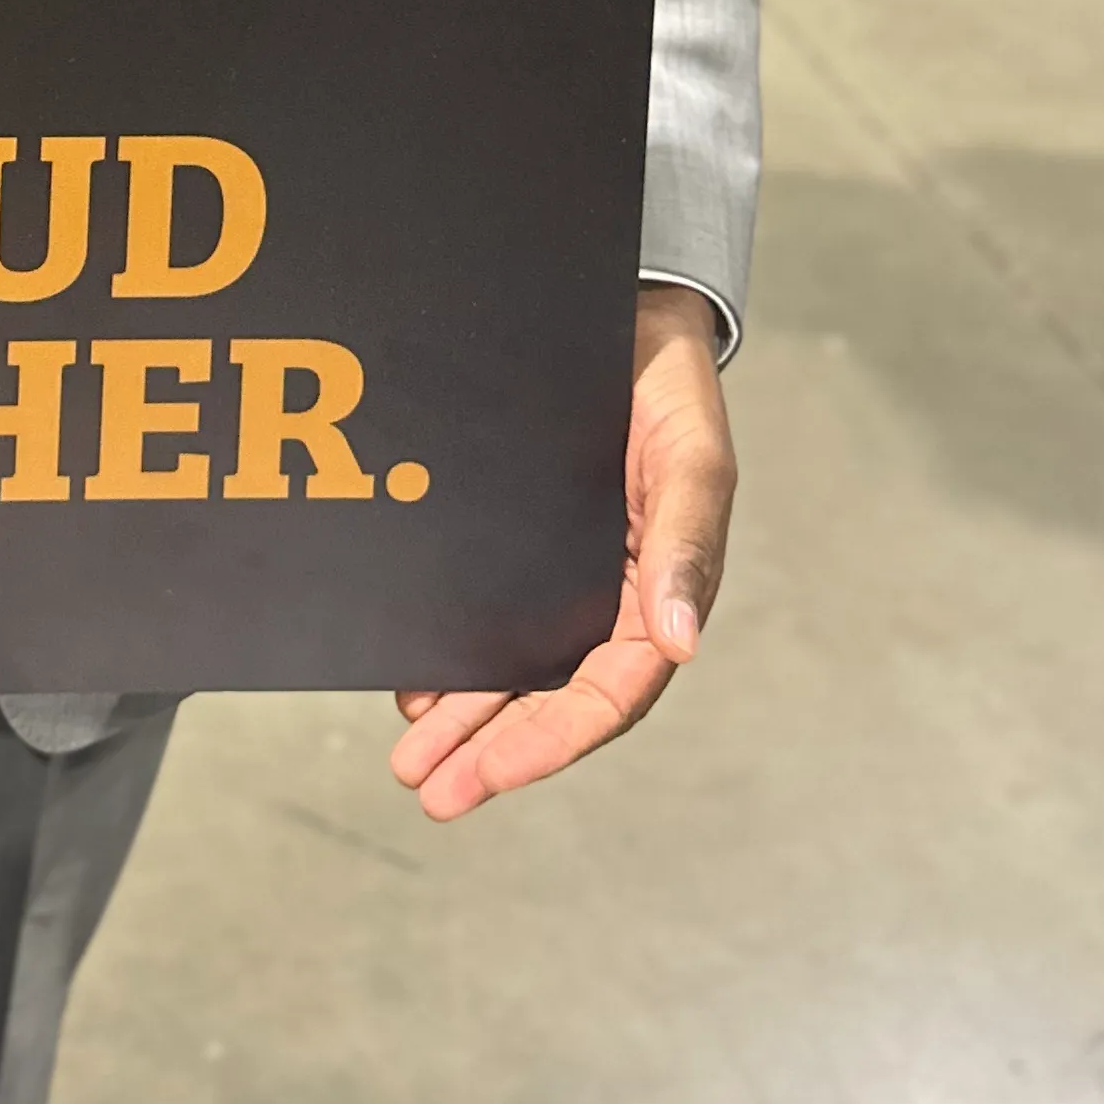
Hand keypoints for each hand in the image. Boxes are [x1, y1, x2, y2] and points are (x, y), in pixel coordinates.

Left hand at [389, 281, 735, 825]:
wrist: (626, 313)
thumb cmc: (669, 385)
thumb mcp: (691, 458)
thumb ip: (685, 545)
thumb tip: (680, 643)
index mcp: (661, 591)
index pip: (609, 694)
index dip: (549, 741)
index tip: (489, 773)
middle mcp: (612, 597)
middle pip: (552, 698)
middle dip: (494, 751)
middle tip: (430, 790)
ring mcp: (564, 574)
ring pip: (515, 669)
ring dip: (467, 721)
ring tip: (412, 759)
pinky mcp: (518, 543)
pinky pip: (486, 615)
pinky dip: (453, 657)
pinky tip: (414, 683)